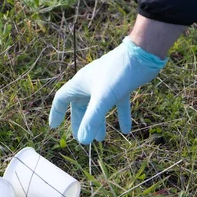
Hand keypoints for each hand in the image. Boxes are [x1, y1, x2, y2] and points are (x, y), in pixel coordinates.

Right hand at [49, 36, 166, 143]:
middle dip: (81, 123)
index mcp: (80, 83)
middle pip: (80, 106)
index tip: (54, 127)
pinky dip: (121, 117)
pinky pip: (118, 104)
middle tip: (82, 139)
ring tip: (101, 139)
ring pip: (98, 106)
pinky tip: (126, 130)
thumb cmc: (118, 73)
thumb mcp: (103, 98)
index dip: (57, 113)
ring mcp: (107, 84)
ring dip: (99, 122)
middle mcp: (91, 83)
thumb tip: (83, 141)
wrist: (142, 55)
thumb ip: (92, 119)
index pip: (61, 99)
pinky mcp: (122, 86)